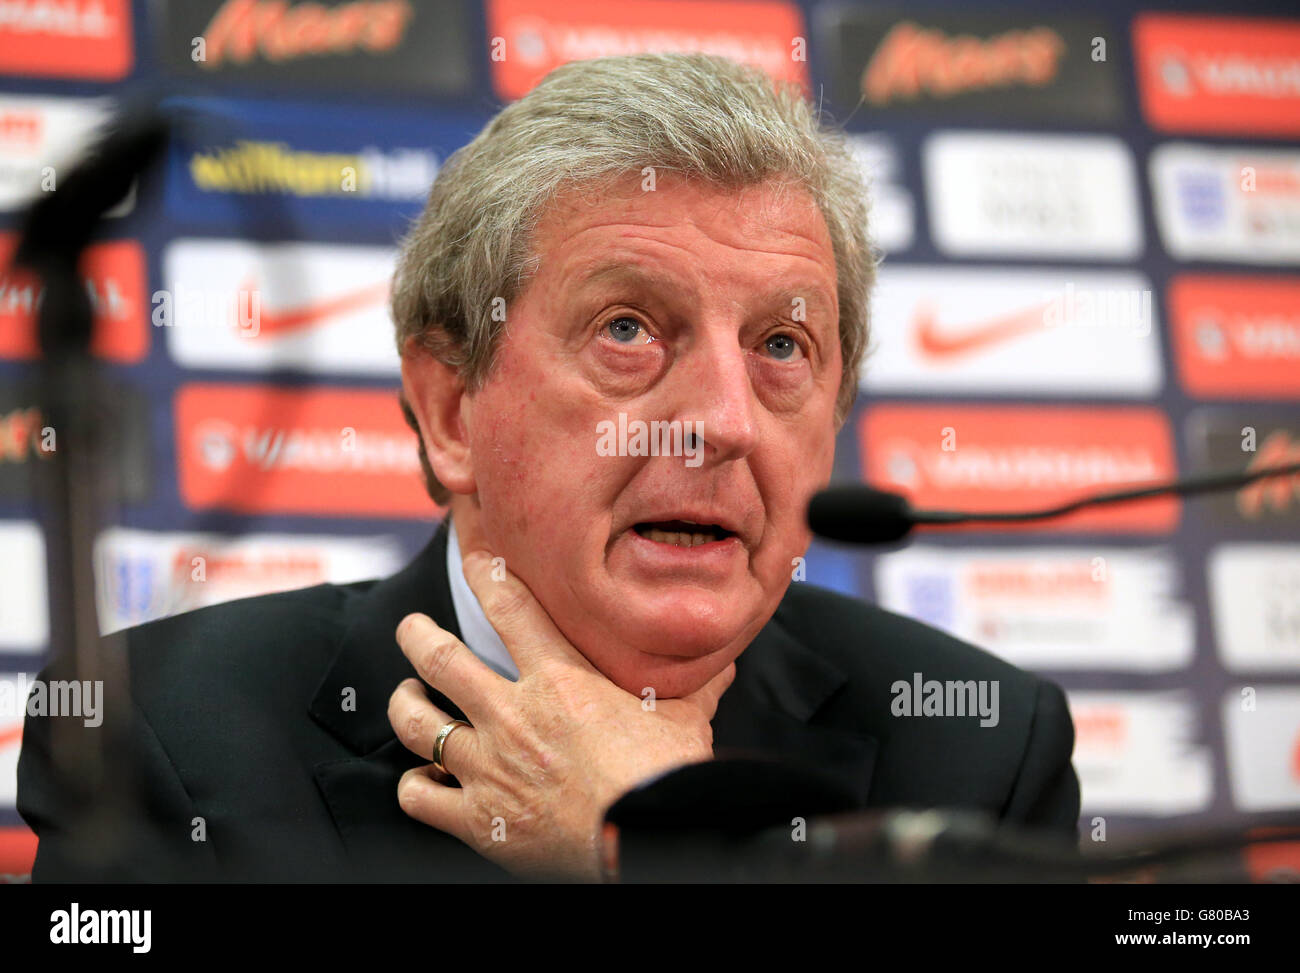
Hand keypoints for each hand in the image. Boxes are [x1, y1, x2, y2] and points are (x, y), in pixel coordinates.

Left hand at [387, 549, 735, 881]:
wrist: (643, 838)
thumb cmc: (665, 777)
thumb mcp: (684, 717)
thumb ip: (693, 684)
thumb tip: (724, 660)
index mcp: (560, 680)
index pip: (509, 607)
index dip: (484, 573)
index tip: (473, 556)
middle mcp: (513, 715)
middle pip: (438, 657)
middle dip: (415, 635)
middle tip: (410, 627)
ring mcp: (489, 767)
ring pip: (416, 723)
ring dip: (404, 705)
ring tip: (406, 697)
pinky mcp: (478, 819)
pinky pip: (419, 795)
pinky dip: (415, 785)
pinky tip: (423, 779)